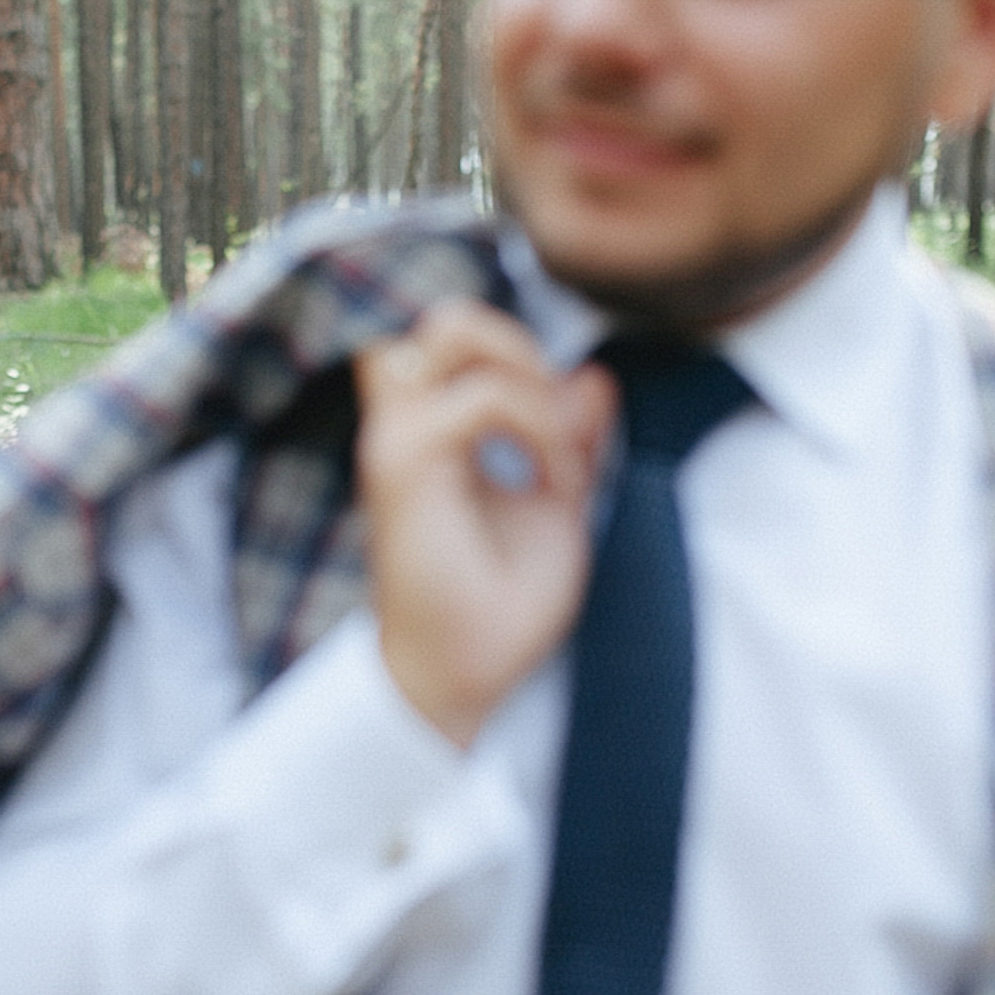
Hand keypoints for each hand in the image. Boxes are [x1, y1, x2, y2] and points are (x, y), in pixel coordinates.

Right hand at [354, 299, 616, 747]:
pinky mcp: (406, 465)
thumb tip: (596, 376)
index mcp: (429, 434)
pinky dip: (537, 426)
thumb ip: (571, 441)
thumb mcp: (556, 508)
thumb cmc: (496, 608)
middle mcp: (403, 426)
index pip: (455, 344)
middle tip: (556, 417)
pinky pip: (482, 398)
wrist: (461, 676)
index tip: (565, 430)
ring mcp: (398, 440)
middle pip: (448, 318)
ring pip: (452, 332)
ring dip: (525, 374)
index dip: (517, 357)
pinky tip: (556, 481)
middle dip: (519, 344)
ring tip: (554, 446)